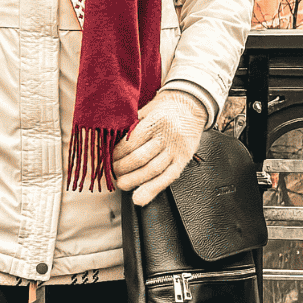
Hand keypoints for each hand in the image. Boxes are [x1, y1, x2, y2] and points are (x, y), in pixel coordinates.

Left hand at [113, 90, 207, 206]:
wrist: (192, 104)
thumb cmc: (166, 107)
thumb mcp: (147, 109)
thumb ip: (133, 125)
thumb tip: (112, 142)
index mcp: (155, 121)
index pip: (131, 142)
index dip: (118, 154)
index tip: (110, 158)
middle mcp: (167, 137)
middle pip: (140, 158)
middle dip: (123, 169)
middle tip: (114, 172)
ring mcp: (176, 149)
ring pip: (153, 170)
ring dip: (134, 181)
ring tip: (122, 184)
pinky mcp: (184, 159)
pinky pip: (168, 178)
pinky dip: (152, 190)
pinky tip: (140, 198)